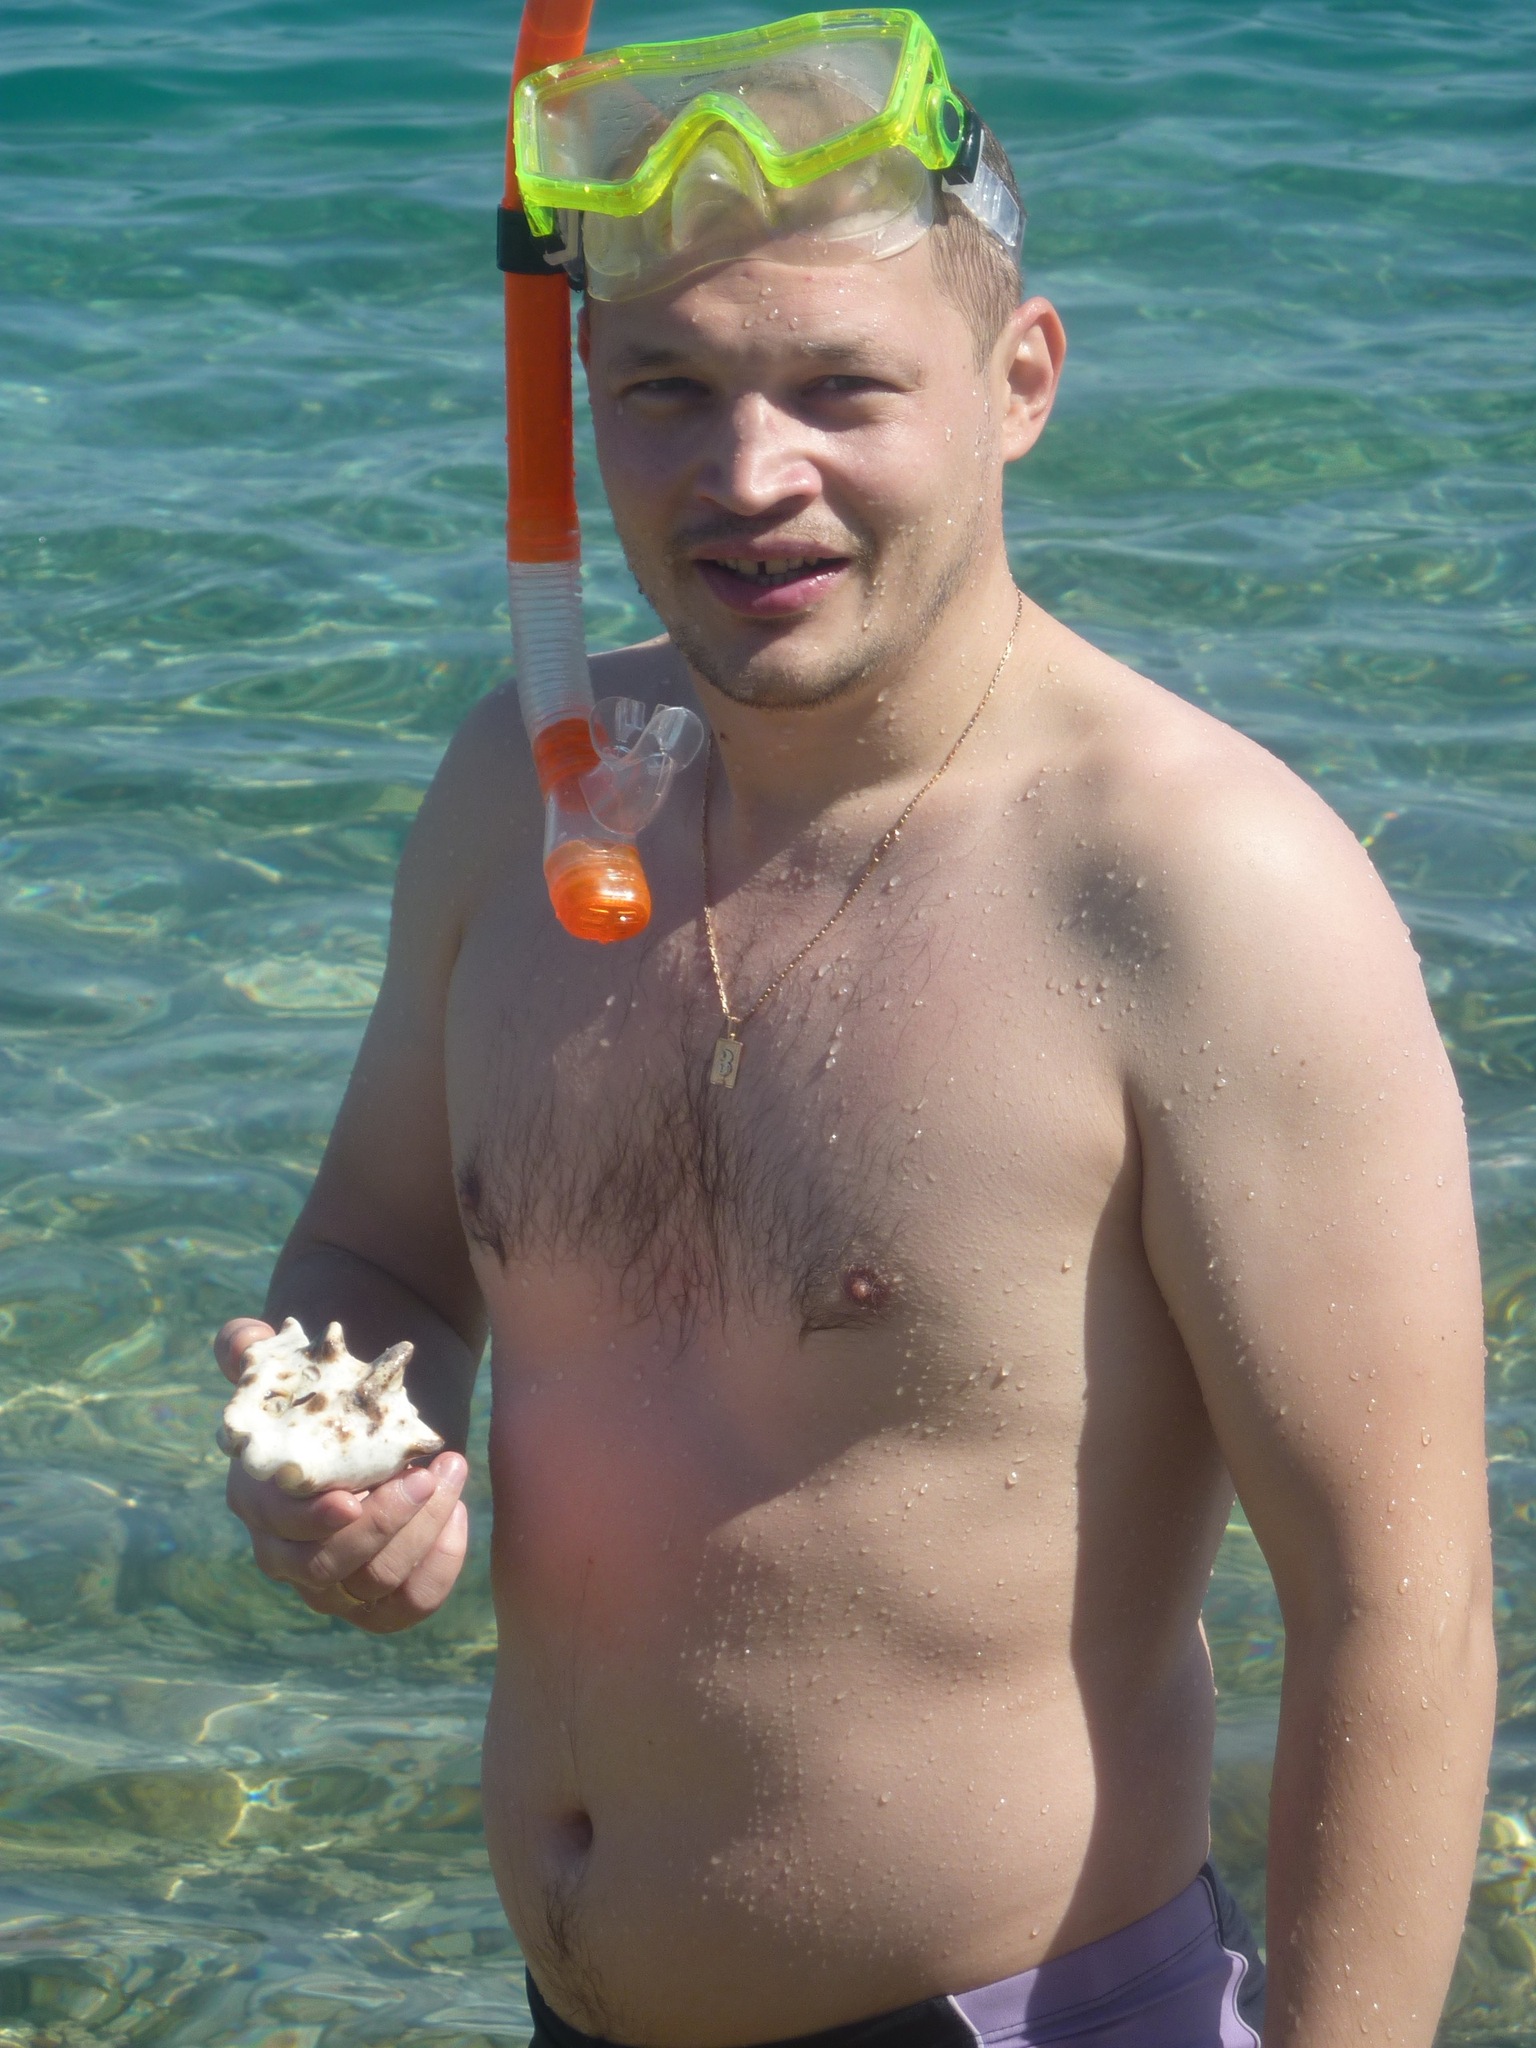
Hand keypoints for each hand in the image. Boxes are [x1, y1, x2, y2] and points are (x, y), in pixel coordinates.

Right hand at [215, 1317, 469, 1632]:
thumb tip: (245, 1338)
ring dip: (423, 1532)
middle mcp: (288, 1554)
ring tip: (451, 1471)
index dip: (313, 1520)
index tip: (354, 1496)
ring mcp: (333, 1583)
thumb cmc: (325, 1395)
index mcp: (258, 1501)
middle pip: (328, 1567)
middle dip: (386, 1523)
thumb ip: (255, 1349)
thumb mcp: (290, 1367)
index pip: (279, 1529)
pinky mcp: (379, 1598)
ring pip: (376, 1584)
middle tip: (432, 1469)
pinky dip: (441, 1566)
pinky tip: (457, 1510)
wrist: (370, 1423)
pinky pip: (411, 1604)